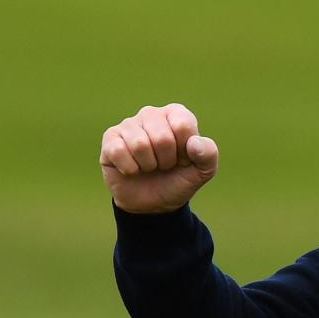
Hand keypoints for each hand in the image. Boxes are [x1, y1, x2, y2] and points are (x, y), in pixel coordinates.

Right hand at [100, 103, 218, 213]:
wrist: (153, 203)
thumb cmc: (179, 179)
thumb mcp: (203, 171)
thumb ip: (208, 154)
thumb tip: (194, 143)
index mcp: (176, 114)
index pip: (182, 126)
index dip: (184, 151)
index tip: (183, 159)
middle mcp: (152, 113)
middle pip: (162, 137)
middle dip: (166, 161)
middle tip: (164, 165)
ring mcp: (129, 124)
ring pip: (140, 144)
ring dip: (148, 165)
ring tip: (149, 166)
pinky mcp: (110, 138)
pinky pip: (118, 151)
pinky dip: (129, 168)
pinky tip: (132, 169)